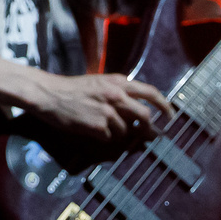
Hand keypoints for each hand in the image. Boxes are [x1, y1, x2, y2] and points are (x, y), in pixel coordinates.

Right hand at [27, 72, 169, 144]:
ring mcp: (107, 112)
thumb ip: (119, 92)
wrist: (49, 94)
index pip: (150, 92)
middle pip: (145, 116)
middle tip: (149, 135)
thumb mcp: (100, 83)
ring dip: (120, 134)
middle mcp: (116, 95)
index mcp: (118, 82)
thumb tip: (138, 108)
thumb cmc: (73, 88)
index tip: (171, 116)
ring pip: (127, 130)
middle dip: (149, 129)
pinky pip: (109, 138)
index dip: (165, 105)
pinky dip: (104, 137)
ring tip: (104, 127)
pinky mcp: (97, 126)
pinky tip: (92, 129)